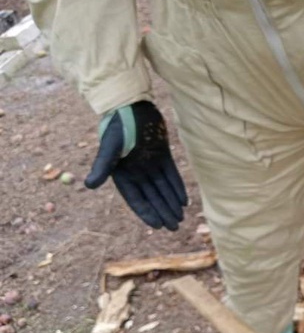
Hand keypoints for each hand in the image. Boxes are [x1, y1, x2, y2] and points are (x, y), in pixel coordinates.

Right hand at [85, 101, 186, 230]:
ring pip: (163, 189)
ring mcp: (150, 164)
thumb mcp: (110, 148)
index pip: (136, 199)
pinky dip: (177, 188)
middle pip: (152, 197)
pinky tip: (184, 201)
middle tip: (175, 227)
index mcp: (122, 174)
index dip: (147, 213)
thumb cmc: (118, 126)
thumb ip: (102, 167)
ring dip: (171, 203)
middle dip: (163, 212)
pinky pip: (171, 175)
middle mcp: (137, 172)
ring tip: (180, 219)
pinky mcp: (163, 154)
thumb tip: (88, 185)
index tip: (159, 225)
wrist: (131, 105)